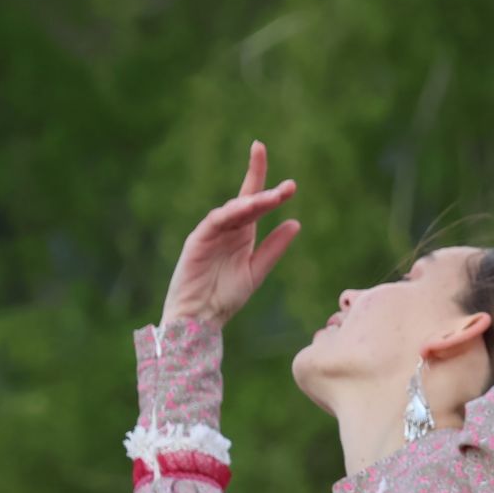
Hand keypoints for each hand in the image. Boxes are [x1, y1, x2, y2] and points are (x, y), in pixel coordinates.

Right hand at [160, 141, 300, 329]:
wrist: (201, 317)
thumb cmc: (225, 296)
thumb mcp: (257, 270)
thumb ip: (274, 248)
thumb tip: (296, 222)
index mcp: (242, 232)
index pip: (254, 199)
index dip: (264, 179)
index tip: (289, 175)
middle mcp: (228, 227)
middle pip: (247, 200)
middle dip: (266, 191)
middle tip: (289, 188)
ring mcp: (211, 232)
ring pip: (233, 210)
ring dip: (253, 202)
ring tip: (272, 199)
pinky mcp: (197, 240)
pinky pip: (215, 222)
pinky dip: (229, 214)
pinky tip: (245, 209)